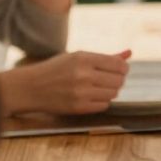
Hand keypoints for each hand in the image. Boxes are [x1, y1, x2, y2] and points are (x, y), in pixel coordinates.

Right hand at [1, 50, 131, 114]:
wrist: (30, 87)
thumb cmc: (56, 69)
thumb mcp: (78, 57)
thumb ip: (105, 57)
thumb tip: (129, 53)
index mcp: (84, 58)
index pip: (119, 65)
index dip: (123, 68)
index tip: (119, 70)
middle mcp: (83, 75)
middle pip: (119, 80)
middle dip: (117, 80)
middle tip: (107, 79)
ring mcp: (81, 93)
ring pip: (113, 94)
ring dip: (109, 91)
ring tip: (97, 87)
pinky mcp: (78, 108)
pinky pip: (104, 105)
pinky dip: (101, 101)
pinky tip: (91, 96)